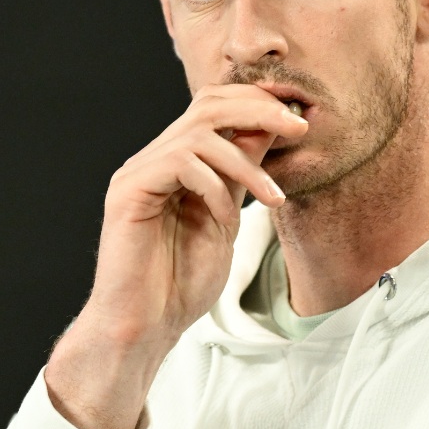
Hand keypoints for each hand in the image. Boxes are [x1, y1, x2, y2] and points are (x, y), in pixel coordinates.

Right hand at [46, 85, 307, 428]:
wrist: (148, 325)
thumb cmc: (183, 281)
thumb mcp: (228, 216)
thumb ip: (242, 174)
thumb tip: (271, 130)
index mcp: (177, 163)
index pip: (216, 108)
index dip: (259, 104)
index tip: (299, 121)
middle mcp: (154, 160)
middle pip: (208, 105)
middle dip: (261, 110)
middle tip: (300, 129)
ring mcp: (138, 173)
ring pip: (200, 134)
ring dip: (248, 164)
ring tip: (272, 199)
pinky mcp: (129, 192)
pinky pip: (182, 163)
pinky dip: (217, 188)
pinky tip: (228, 221)